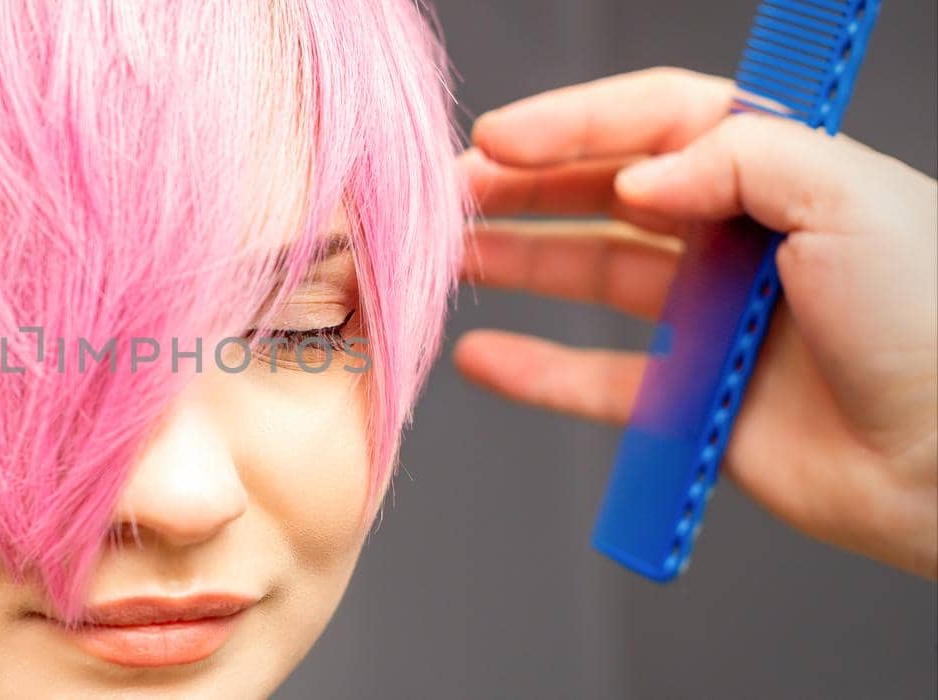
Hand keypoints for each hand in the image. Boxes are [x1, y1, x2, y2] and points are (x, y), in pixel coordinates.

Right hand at [456, 67, 937, 578]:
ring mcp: (711, 319)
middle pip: (608, 193)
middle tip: (452, 195)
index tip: (499, 138)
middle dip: (525, 187)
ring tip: (450, 259)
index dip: (572, 123)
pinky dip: (537, 370)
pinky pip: (597, 379)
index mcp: (778, 173)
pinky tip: (483, 357)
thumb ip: (736, 159)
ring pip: (592, 276)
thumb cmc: (930, 320)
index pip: (657, 122)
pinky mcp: (695, 400)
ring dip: (519, 263)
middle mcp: (738, 237)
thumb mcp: (847, 193)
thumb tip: (640, 177)